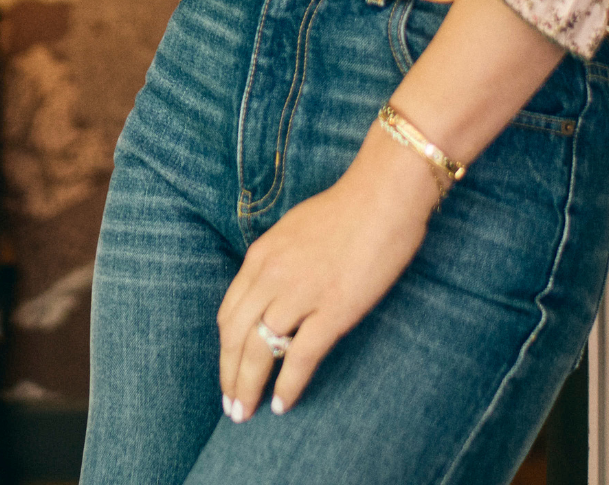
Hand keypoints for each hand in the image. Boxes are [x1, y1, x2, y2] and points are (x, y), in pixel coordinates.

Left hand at [217, 123, 436, 421]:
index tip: (228, 371)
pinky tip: (282, 405)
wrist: (383, 195)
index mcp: (261, 256)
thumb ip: (276, 263)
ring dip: (249, 387)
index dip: (225, 350)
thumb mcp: (293, 230)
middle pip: (236, 338)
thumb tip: (269, 295)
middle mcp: (272, 276)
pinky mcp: (332, 310)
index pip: (229, 314)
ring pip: (260, 352)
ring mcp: (301, 294)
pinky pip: (300, 358)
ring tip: (247, 413)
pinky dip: (287, 387)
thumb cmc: (346, 209)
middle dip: (230, 376)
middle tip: (232, 405)